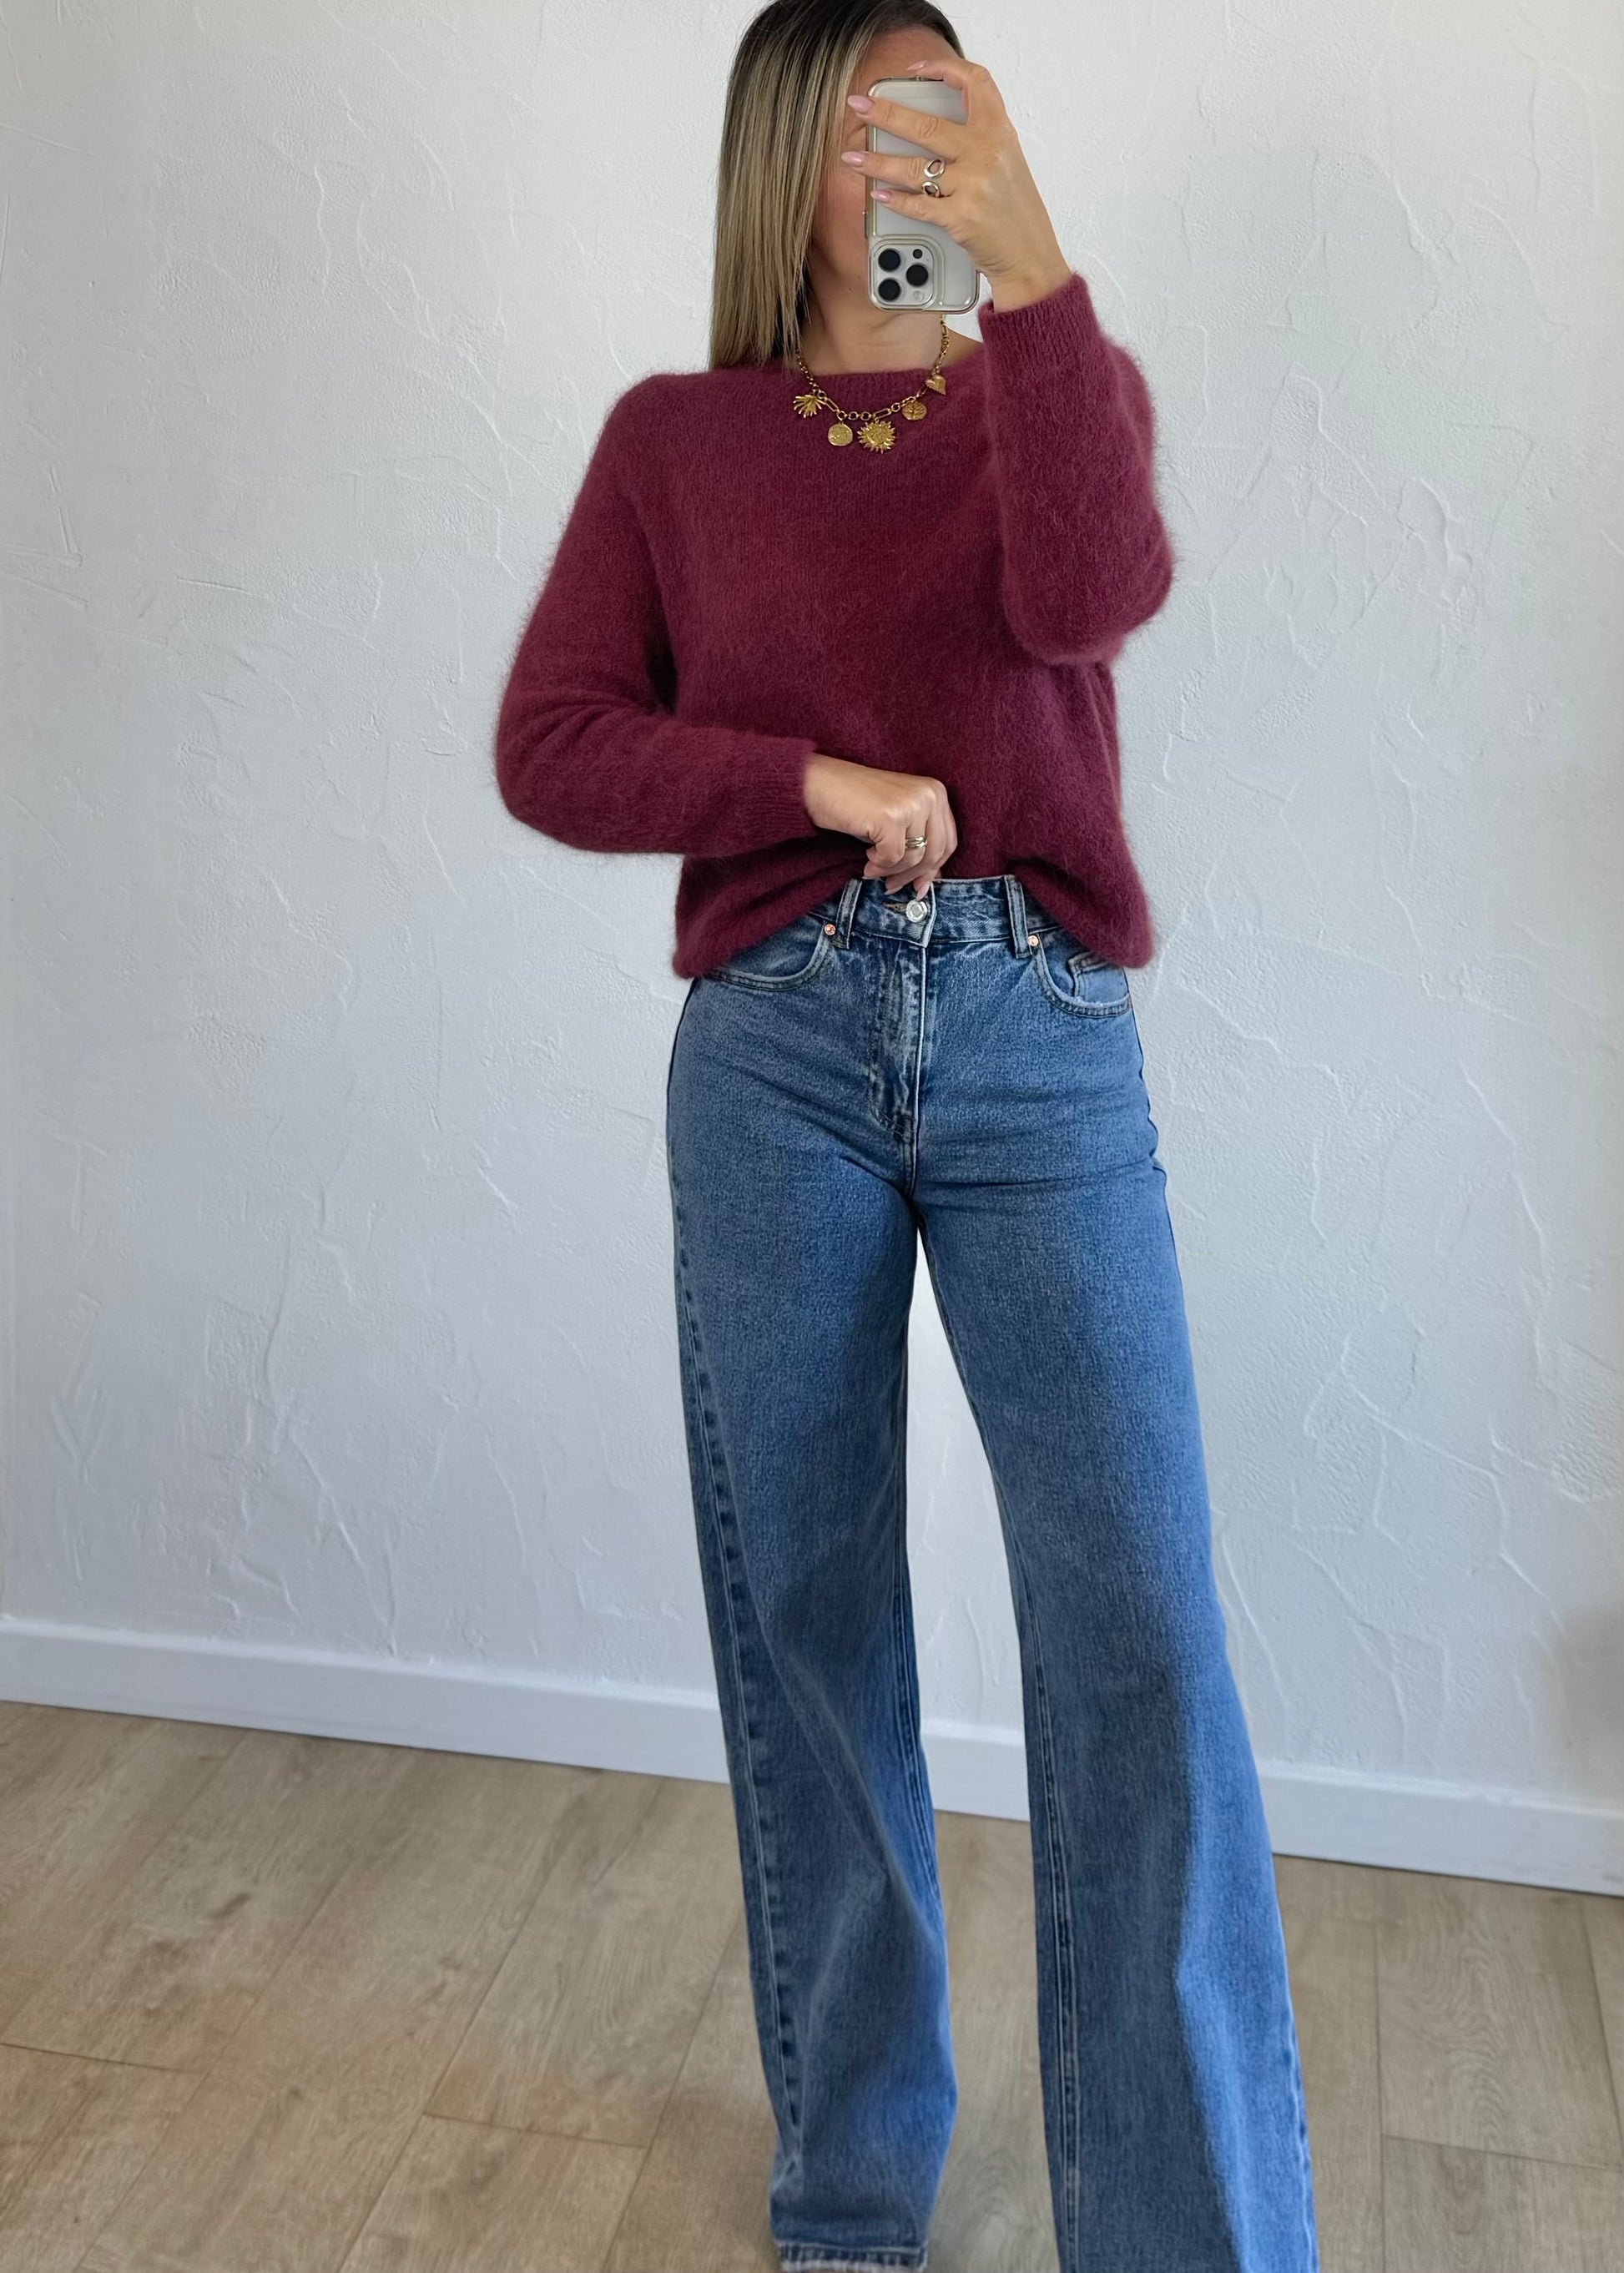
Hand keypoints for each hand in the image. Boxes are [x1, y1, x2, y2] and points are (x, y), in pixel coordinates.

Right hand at [803, 753, 958, 893]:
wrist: (818, 784)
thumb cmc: (856, 803)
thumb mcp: (897, 821)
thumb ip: (918, 842)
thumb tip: (931, 881)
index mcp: (936, 792)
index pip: (949, 841)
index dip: (933, 869)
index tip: (918, 886)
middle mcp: (929, 795)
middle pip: (936, 852)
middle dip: (913, 875)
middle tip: (891, 885)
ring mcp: (912, 804)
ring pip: (915, 858)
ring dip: (891, 871)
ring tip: (872, 868)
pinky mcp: (891, 817)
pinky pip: (893, 857)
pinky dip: (878, 865)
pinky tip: (865, 859)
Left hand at [841, 57, 1072, 308]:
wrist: (1030, 256)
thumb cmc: (1015, 212)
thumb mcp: (1008, 162)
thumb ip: (978, 140)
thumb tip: (934, 126)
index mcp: (999, 132)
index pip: (974, 82)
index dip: (944, 68)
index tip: (916, 69)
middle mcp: (986, 152)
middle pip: (926, 124)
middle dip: (886, 114)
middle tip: (860, 107)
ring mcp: (973, 184)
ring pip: (914, 167)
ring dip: (877, 162)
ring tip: (853, 158)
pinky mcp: (961, 217)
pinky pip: (918, 204)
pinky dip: (895, 201)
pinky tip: (879, 195)